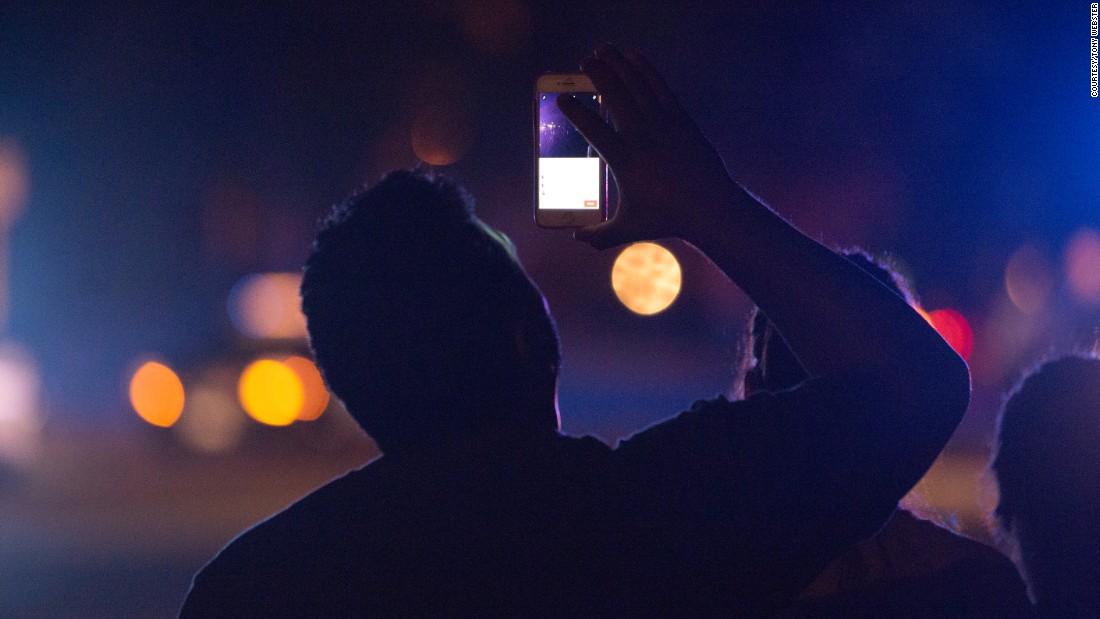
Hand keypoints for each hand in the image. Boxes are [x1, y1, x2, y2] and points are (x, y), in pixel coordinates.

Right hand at [557, 44, 741, 249]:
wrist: (710, 208)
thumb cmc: (666, 219)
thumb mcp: (628, 229)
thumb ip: (598, 235)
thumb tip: (575, 239)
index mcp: (625, 162)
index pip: (595, 132)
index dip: (577, 114)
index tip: (563, 100)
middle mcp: (644, 139)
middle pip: (616, 98)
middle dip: (599, 75)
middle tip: (583, 61)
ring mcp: (664, 126)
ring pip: (638, 88)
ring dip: (619, 66)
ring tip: (604, 50)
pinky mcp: (681, 120)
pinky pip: (660, 89)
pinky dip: (646, 71)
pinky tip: (634, 57)